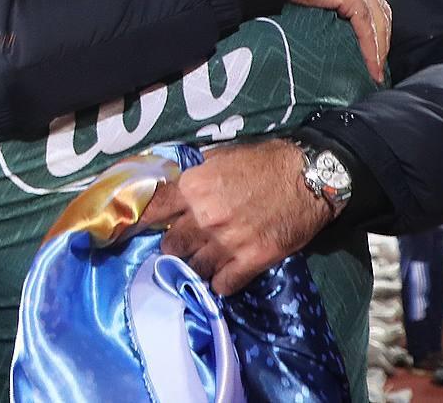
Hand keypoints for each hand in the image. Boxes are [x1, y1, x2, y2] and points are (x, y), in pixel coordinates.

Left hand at [138, 139, 333, 295]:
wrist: (310, 178)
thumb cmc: (265, 162)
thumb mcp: (222, 157)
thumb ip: (194, 174)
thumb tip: (172, 183)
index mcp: (194, 189)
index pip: (152, 211)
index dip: (141, 220)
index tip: (132, 228)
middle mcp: (205, 219)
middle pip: (169, 246)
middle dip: (174, 244)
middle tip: (184, 240)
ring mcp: (226, 244)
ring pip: (193, 268)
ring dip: (196, 264)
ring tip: (206, 257)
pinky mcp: (250, 262)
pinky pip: (221, 285)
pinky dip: (220, 281)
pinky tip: (226, 271)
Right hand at [269, 0, 390, 83]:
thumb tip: (317, 20)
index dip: (375, 24)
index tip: (374, 47)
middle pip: (380, 9)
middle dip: (383, 38)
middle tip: (379, 63)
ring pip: (378, 19)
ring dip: (380, 47)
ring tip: (376, 70)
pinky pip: (366, 26)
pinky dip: (370, 48)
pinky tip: (370, 65)